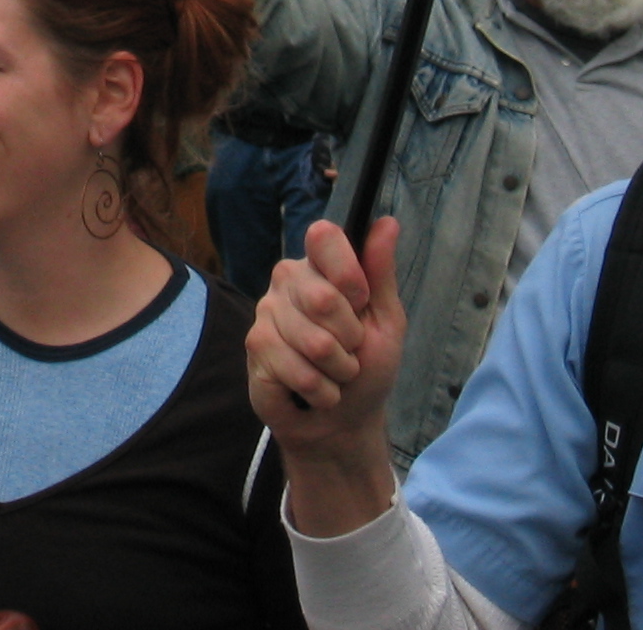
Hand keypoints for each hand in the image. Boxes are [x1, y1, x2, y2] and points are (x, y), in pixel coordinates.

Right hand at [247, 219, 405, 536]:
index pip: (324, 237)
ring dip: (338, 371)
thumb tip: (387, 221)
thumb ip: (381, 272)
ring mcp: (266, 313)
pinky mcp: (255, 349)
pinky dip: (320, 390)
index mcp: (321, 266)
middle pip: (324, 297)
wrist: (343, 421)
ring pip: (313, 341)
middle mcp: (287, 280)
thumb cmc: (367, 368)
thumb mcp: (387, 320)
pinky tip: (314, 390)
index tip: (361, 301)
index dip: (349, 275)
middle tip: (350, 351)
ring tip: (334, 374)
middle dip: (351, 339)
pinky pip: (295, 369)